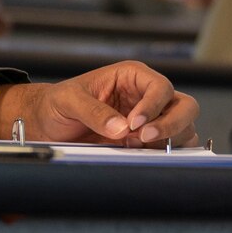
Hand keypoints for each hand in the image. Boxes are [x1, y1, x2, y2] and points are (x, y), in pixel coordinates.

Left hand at [0, 61, 199, 146]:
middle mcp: (147, 96)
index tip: (134, 125)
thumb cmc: (56, 104)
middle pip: (185, 106)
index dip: (153, 106)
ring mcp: (152, 121)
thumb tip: (121, 129)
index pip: (161, 87)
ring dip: (168, 142)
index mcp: (133, 76)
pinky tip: (138, 156)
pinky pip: (172, 149)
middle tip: (143, 139)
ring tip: (133, 148)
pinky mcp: (147, 143)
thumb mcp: (68, 101)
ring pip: (184, 129)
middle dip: (172, 124)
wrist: (46, 125)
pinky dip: (164, 155)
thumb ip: (93, 112)